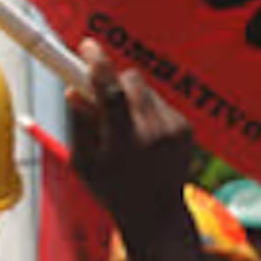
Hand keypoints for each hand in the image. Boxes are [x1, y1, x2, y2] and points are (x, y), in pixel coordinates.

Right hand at [67, 39, 191, 238]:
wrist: (156, 213)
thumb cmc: (111, 187)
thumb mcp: (83, 162)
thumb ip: (79, 124)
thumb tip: (73, 90)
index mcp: (123, 144)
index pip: (112, 94)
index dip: (98, 66)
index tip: (86, 46)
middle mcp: (153, 133)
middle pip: (131, 81)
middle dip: (112, 79)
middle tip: (96, 92)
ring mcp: (174, 129)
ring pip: (144, 88)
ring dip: (127, 96)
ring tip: (119, 125)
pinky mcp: (186, 127)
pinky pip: (158, 101)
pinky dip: (143, 109)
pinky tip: (139, 134)